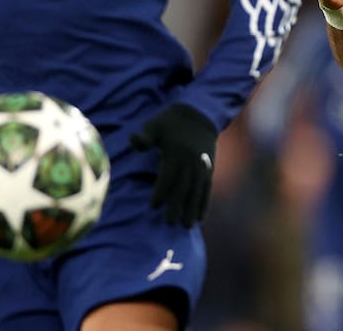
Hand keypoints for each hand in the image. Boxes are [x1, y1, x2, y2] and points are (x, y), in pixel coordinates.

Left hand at [130, 103, 217, 226]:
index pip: (168, 176)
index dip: (161, 191)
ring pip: (196, 192)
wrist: (198, 115)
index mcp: (176, 153)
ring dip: (191, 209)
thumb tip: (134, 141)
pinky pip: (207, 190)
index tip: (153, 206)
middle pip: (183, 187)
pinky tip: (199, 219)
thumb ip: (145, 137)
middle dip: (176, 206)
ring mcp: (202, 166)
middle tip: (169, 223)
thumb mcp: (154, 125)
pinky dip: (204, 204)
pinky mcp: (209, 170)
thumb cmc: (169, 122)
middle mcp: (191, 161)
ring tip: (186, 226)